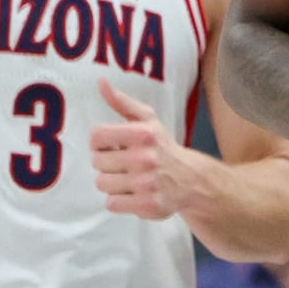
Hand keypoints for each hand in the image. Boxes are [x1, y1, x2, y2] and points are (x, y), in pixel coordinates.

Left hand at [91, 78, 197, 219]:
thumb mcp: (147, 120)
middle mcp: (144, 158)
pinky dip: (119, 200)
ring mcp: (146, 184)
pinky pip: (112, 203)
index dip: (100, 142)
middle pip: (97, 162)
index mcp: (142, 134)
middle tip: (123, 163)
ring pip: (102, 183)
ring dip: (112, 182)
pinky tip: (133, 193)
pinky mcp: (147, 205)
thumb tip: (101, 82)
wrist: (191, 180)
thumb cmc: (162, 147)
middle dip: (107, 163)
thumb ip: (121, 101)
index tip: (111, 145)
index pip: (97, 136)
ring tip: (128, 178)